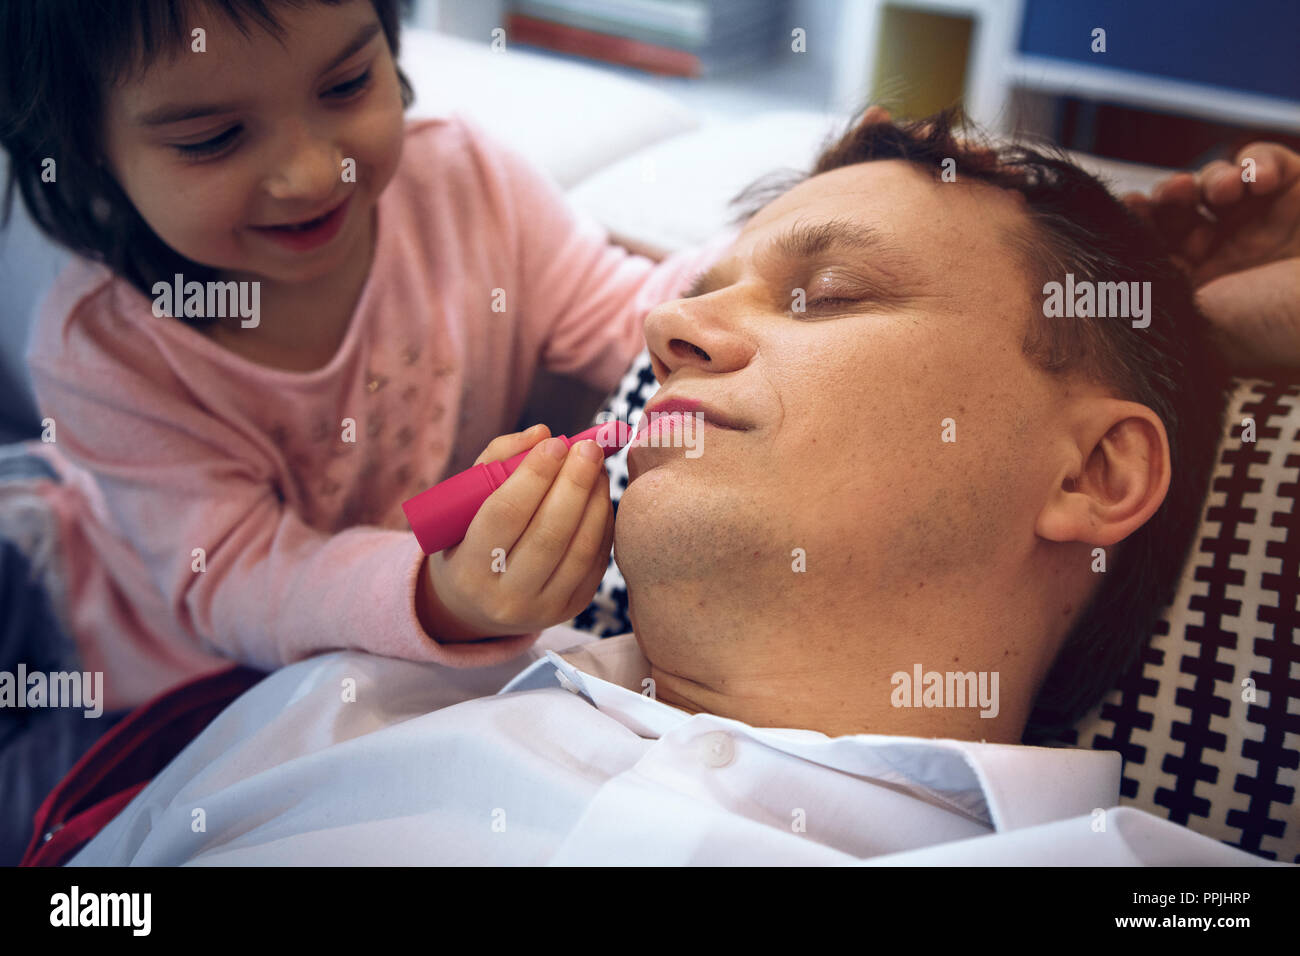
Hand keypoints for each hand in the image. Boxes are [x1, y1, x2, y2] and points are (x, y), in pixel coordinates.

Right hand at [416, 424, 614, 641]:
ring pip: (580, 549)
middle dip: (574, 483)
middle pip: (549, 534)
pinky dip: (603, 523)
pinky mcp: (571, 609)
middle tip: (589, 448)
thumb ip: (497, 461)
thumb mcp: (465, 504)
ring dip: (596, 500)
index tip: (555, 443)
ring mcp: (542, 610)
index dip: (534, 475)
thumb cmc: (469, 539)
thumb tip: (541, 433)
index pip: (505, 515)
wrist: (477, 604)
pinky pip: (596, 561)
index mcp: (468, 570)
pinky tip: (601, 496)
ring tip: (598, 467)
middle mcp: (505, 598)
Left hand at [1124, 143, 1299, 373]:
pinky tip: (1256, 177)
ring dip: (1209, 178)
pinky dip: (1256, 160)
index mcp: (1197, 295)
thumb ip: (1147, 295)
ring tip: (1218, 190)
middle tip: (1172, 195)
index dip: (1137, 223)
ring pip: (1218, 184)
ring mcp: (1266, 227)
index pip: (1154, 248)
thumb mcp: (1192, 320)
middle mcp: (1229, 260)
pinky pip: (1268, 163)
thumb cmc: (1269, 331)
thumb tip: (1090, 281)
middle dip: (1170, 197)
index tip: (1126, 208)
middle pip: (1180, 212)